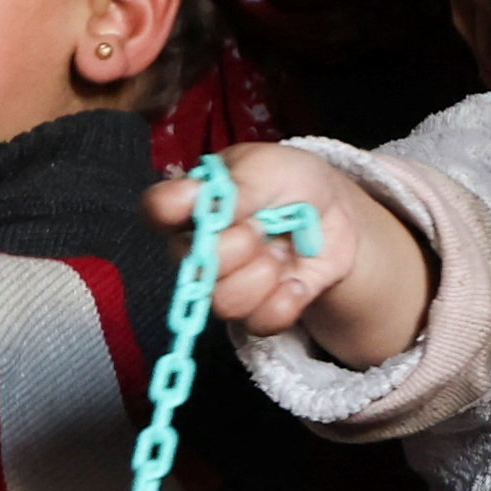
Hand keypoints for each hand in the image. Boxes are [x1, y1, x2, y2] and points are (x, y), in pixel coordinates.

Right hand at [148, 146, 425, 361]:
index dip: (169, 209)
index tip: (198, 200)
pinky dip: (285, 302)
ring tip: (282, 254)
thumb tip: (214, 210)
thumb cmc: (290, 182)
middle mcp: (198, 248)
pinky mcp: (256, 310)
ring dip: (261, 276)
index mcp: (192, 203)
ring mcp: (225, 284)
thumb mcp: (268, 167)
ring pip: (223, 302)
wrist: (334, 214)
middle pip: (192, 266)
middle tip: (263, 227)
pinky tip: (297, 281)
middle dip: (235, 247)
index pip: (157, 209)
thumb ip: (240, 186)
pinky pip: (259, 323)